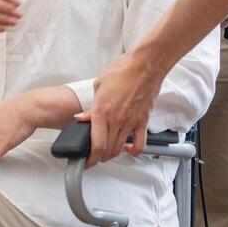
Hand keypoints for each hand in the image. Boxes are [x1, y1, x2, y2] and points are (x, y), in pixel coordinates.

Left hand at [75, 50, 162, 167]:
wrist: (145, 65)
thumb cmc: (122, 70)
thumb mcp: (99, 85)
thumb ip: (91, 107)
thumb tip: (82, 118)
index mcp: (101, 110)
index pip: (96, 144)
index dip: (91, 158)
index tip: (87, 162)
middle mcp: (116, 119)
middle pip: (107, 150)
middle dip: (99, 157)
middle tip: (94, 157)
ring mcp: (131, 122)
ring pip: (120, 148)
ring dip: (112, 154)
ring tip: (107, 152)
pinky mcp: (143, 121)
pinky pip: (140, 144)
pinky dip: (134, 151)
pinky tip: (129, 148)